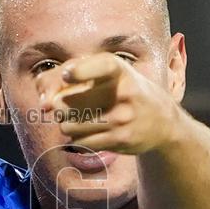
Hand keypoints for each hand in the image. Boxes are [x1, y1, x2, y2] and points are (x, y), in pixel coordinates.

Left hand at [55, 53, 180, 153]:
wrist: (163, 123)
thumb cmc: (127, 92)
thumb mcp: (113, 73)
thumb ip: (78, 75)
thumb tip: (46, 103)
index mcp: (120, 71)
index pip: (100, 66)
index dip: (79, 70)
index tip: (67, 75)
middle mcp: (123, 92)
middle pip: (67, 103)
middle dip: (59, 107)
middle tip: (66, 107)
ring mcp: (122, 118)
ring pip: (69, 126)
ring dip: (67, 125)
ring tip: (78, 120)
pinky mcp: (120, 139)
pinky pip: (81, 141)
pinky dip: (78, 138)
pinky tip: (89, 132)